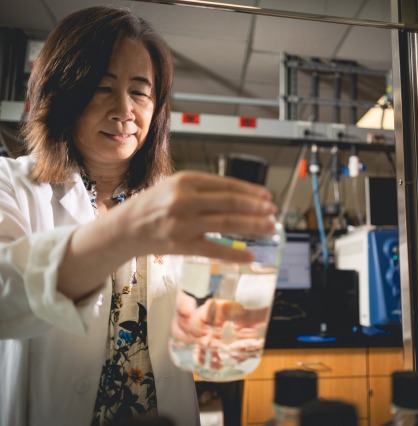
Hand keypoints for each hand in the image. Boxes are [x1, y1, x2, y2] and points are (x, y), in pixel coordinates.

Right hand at [121, 171, 276, 261]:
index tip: (267, 197)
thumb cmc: (155, 206)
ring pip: (226, 224)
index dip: (251, 192)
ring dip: (252, 226)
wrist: (126, 227)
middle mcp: (184, 200)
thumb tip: (243, 197)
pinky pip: (214, 250)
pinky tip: (251, 255)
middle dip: (256, 208)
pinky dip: (235, 254)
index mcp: (186, 180)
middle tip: (272, 212)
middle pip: (230, 203)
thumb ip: (206, 189)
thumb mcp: (177, 187)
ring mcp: (182, 223)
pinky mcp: (180, 245)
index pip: (227, 185)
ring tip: (268, 228)